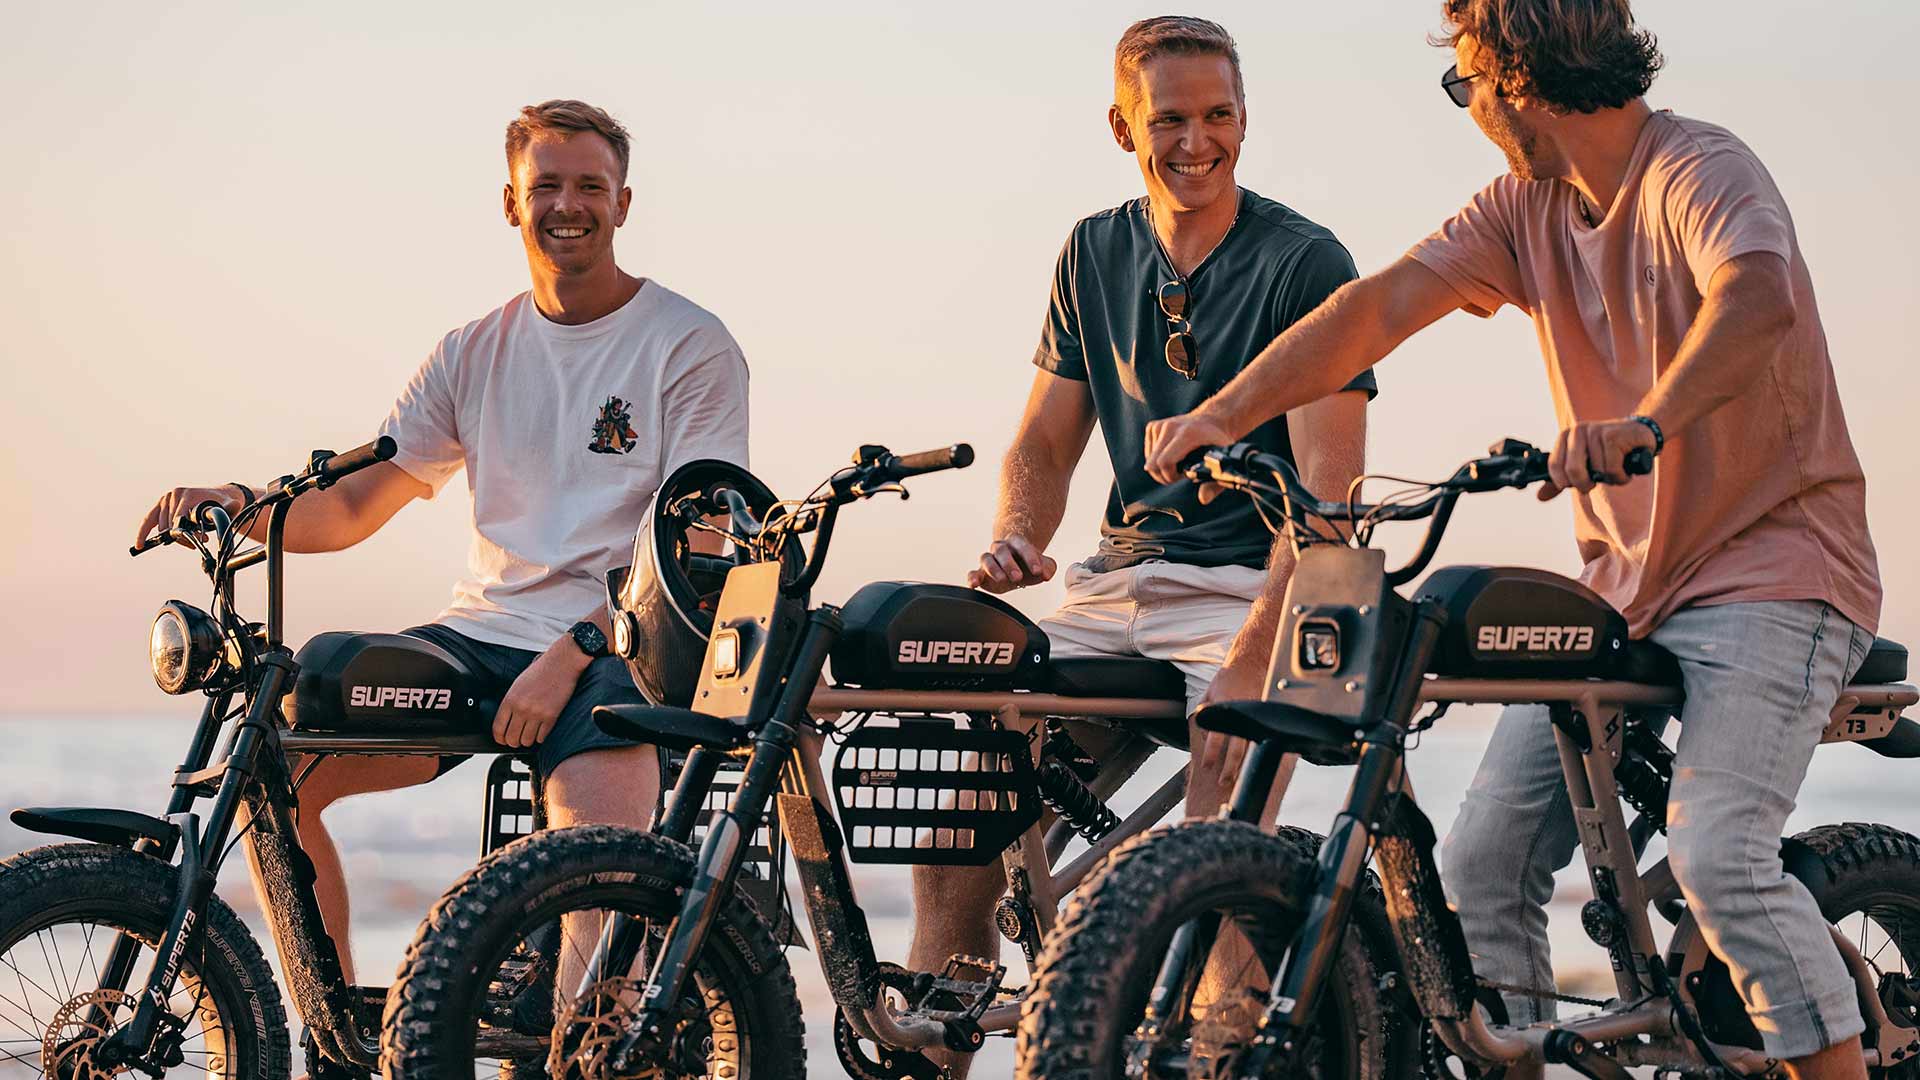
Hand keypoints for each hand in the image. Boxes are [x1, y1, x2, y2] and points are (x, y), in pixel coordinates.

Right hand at [136, 485, 245, 548]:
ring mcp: (164, 499)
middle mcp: (172, 494)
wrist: (217, 496)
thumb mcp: (227, 506)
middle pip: (169, 525)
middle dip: (183, 537)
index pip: (178, 520)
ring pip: (161, 527)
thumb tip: (234, 506)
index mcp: (185, 493)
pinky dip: (143, 533)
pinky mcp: (160, 506)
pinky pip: (148, 521)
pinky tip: (139, 545)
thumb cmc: (221, 502)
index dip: (188, 534)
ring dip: (173, 538)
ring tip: (191, 541)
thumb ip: (230, 507)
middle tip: (201, 540)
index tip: (202, 539)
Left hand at [493, 646, 587, 746]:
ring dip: (528, 740)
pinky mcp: (551, 717)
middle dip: (513, 741)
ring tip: (530, 734)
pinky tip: (541, 730)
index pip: (498, 728)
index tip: (502, 739)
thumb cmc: (541, 671)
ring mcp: (537, 714)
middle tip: (517, 739)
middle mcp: (522, 708)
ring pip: (527, 741)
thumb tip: (507, 720)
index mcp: (510, 699)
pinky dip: (541, 737)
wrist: (562, 663)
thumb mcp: (518, 684)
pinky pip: (542, 737)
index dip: (499, 738)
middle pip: (511, 738)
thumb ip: (511, 702)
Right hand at [966, 536, 1056, 593]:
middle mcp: (1001, 548)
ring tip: (1002, 580)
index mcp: (1017, 542)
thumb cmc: (1029, 566)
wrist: (1017, 568)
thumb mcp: (1043, 566)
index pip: (1022, 546)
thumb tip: (1046, 574)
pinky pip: (973, 572)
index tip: (1038, 571)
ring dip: (993, 569)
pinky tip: (973, 585)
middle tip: (1018, 577)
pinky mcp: (981, 573)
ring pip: (986, 559)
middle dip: (1009, 564)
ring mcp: (989, 559)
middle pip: (1002, 552)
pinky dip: (972, 578)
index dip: (1030, 558)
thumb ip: (1048, 567)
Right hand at [1143, 409, 1236, 485]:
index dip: (1171, 476)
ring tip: (1179, 462)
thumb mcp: (1223, 464)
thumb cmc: (1219, 445)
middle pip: (1153, 464)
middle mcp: (1171, 427)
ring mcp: (1161, 425)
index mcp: (1188, 434)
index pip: (1164, 462)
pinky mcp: (1153, 426)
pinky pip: (1148, 453)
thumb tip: (1203, 499)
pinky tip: (1172, 454)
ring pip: (1149, 461)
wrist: (1213, 420)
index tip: (1184, 475)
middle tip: (1180, 473)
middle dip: (1164, 475)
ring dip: (1161, 468)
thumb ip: (1214, 484)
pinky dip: (1157, 459)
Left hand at [1192, 654, 1267, 785]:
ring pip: (1251, 745)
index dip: (1212, 754)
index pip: (1216, 737)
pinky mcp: (1266, 715)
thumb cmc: (1228, 677)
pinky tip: (1257, 761)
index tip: (1208, 767)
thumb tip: (1205, 737)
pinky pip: (1262, 736)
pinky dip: (1258, 749)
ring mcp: (1256, 715)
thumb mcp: (1209, 694)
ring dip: (1245, 763)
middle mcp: (1241, 713)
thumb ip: (1206, 715)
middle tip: (1225, 781)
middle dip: (1231, 767)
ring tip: (1239, 777)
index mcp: (1224, 708)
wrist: (1252, 661)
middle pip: (1237, 748)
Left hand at [1539, 418, 1656, 501]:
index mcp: (1565, 437)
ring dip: (1610, 479)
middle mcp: (1578, 431)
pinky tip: (1625, 467)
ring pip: (1598, 472)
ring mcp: (1595, 431)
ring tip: (1616, 468)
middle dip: (1585, 484)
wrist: (1639, 434)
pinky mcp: (1613, 436)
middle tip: (1595, 483)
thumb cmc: (1606, 452)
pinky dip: (1621, 476)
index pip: (1554, 466)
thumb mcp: (1582, 465)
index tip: (1575, 485)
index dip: (1564, 482)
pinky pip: (1612, 469)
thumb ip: (1561, 480)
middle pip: (1573, 470)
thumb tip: (1540, 497)